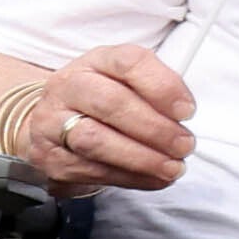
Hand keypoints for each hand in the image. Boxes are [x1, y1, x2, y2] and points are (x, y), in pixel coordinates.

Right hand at [0, 40, 198, 190]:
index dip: (162, 86)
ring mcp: (52, 122)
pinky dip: (130, 177)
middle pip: (111, 104)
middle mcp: (68, 87)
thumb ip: (156, 89)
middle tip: (184, 145)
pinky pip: (92, 170)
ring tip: (172, 167)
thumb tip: (183, 113)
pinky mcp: (50, 157)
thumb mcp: (127, 81)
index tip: (187, 110)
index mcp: (96, 61)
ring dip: (142, 158)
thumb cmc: (101, 99)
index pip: (129, 62)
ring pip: (96, 141)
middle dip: (155, 129)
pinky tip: (154, 178)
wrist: (52, 123)